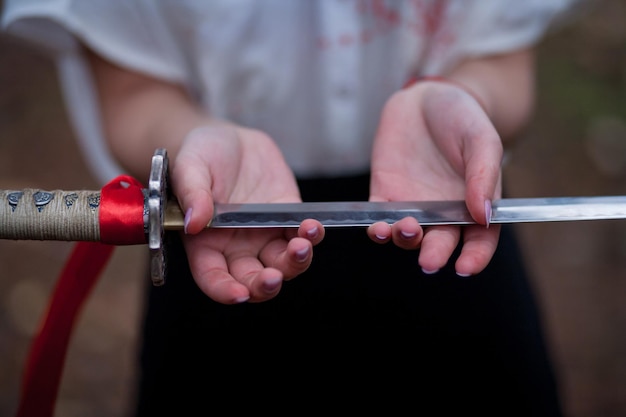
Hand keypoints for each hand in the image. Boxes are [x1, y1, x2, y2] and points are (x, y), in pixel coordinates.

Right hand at [171, 125, 323, 303]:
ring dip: (295, 262)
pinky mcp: (287, 218)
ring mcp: (265, 235)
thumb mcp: (189, 166)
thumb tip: (195, 222)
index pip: (213, 278)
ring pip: (283, 265)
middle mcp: (237, 247)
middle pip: (253, 281)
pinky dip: (312, 237)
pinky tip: (313, 226)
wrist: (230, 138)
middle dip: (265, 285)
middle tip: (274, 277)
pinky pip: (303, 236)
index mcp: (206, 244)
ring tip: (302, 244)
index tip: (240, 294)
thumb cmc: (201, 154)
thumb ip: (191, 193)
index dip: (225, 290)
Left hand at [368, 80, 502, 275]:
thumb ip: (484, 175)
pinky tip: (378, 228)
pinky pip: (379, 218)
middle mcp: (443, 211)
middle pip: (440, 242)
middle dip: (435, 254)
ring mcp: (413, 205)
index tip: (466, 268)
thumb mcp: (482, 139)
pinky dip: (377, 228)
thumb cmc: (462, 118)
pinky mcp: (385, 194)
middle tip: (429, 261)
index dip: (475, 257)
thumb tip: (484, 215)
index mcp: (475, 203)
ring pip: (408, 235)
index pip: (479, 239)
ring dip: (405, 239)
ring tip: (406, 230)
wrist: (426, 97)